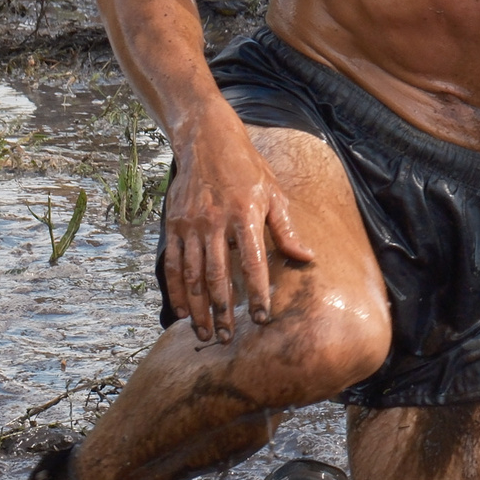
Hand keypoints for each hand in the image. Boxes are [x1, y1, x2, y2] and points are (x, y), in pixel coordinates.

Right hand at [161, 108, 314, 342]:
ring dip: (198, 308)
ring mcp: (190, 225)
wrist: (207, 141)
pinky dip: (176, 290)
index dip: (257, 293)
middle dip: (223, 311)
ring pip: (192, 275)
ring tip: (206, 333)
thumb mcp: (274, 194)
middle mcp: (215, 222)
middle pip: (218, 276)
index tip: (262, 317)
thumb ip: (287, 230)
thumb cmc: (247, 169)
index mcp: (245, 215)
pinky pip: (173, 264)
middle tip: (229, 338)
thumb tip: (307, 257)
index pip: (253, 263)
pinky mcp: (172, 226)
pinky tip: (182, 311)